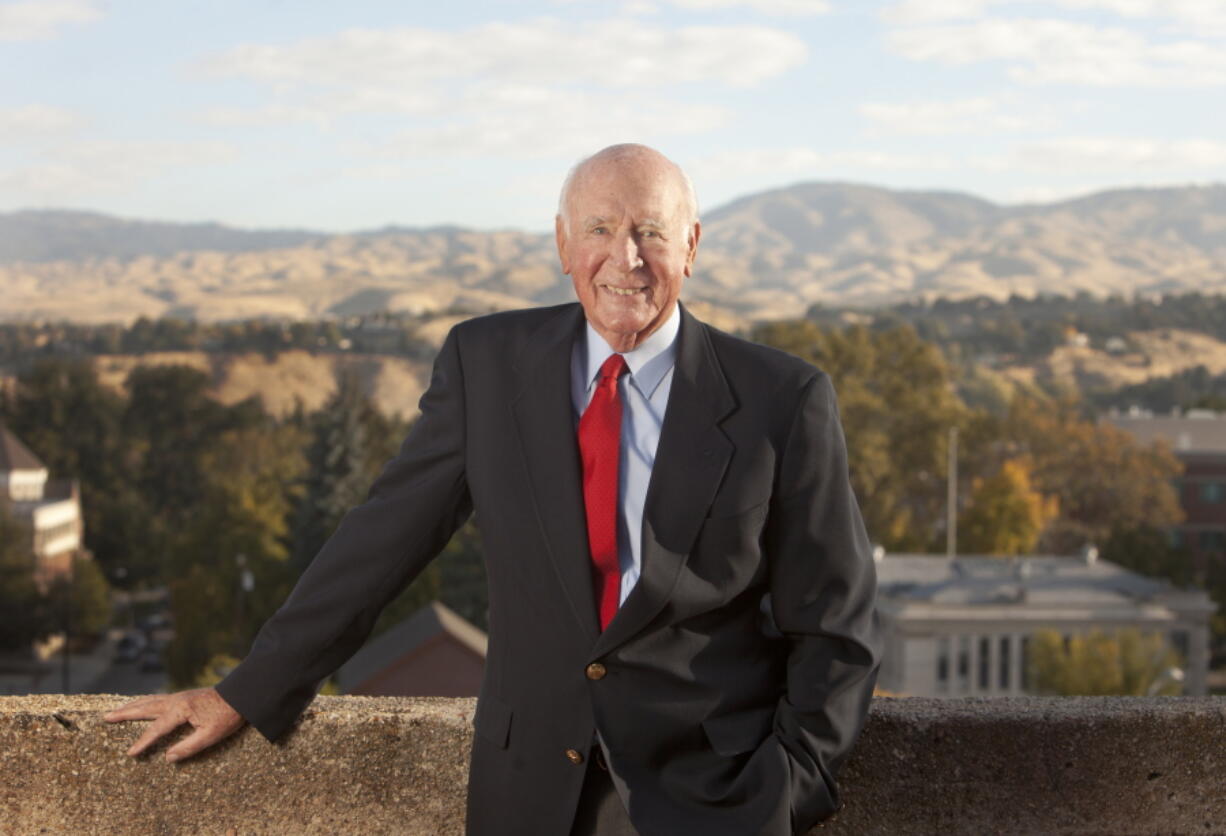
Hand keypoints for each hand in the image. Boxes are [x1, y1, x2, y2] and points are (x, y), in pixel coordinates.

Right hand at [104, 687, 245, 762]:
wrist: (241, 694)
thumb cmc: (228, 715)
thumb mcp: (211, 735)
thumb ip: (188, 747)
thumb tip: (167, 758)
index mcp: (181, 710)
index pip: (157, 729)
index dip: (143, 742)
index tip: (129, 754)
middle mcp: (176, 701)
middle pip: (145, 707)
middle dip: (125, 713)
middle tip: (106, 717)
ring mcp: (179, 696)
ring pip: (150, 701)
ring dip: (132, 706)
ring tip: (116, 710)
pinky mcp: (183, 696)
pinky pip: (158, 699)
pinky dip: (144, 702)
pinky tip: (142, 705)